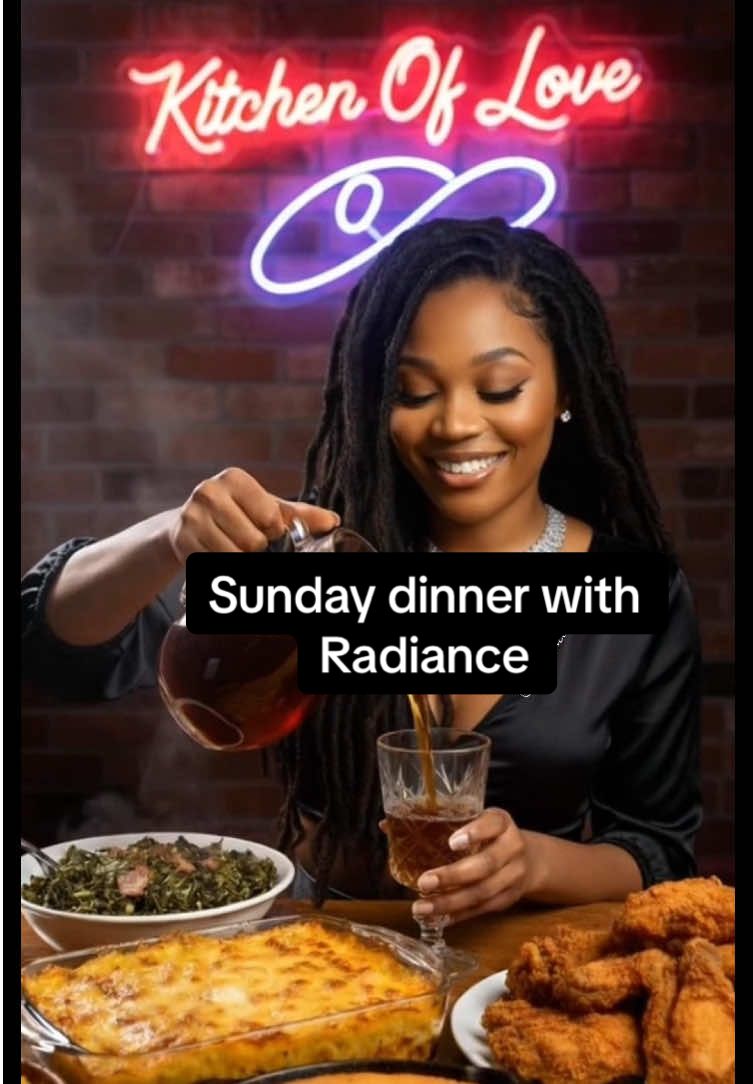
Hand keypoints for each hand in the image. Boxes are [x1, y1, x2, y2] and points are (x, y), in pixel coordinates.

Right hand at [167, 467, 339, 562]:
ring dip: (239, 560)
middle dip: (256, 549)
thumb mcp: (267, 509)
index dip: (274, 532)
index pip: (271, 518)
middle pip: (253, 541)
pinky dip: (221, 567)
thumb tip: (333, 522)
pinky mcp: (180, 540)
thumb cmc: (236, 514)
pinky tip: (215, 554)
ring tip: (232, 548)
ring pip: (234, 557)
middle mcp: (209, 491)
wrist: (187, 526)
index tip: (266, 530)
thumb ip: (299, 516)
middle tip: (246, 542)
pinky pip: (214, 566)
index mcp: (234, 478)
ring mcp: (191, 516)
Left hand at [405, 808, 542, 924]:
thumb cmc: (489, 835)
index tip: (450, 842)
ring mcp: (513, 877)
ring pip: (482, 893)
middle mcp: (512, 848)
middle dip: (453, 876)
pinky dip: (458, 916)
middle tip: (424, 882)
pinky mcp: (508, 900)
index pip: (492, 824)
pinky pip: (481, 910)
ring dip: (450, 903)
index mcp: (502, 823)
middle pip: (485, 865)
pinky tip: (437, 919)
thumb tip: (386, 826)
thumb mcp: (473, 819)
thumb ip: (437, 822)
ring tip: (421, 908)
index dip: (474, 833)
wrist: (532, 860)